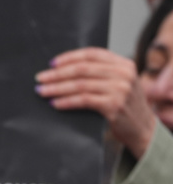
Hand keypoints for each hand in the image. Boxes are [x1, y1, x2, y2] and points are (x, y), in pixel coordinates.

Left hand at [36, 47, 156, 158]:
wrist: (142, 129)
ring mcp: (120, 89)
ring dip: (57, 88)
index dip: (70, 57)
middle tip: (40, 78)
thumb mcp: (119, 84)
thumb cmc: (124, 106)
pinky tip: (54, 103)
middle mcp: (123, 74)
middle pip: (82, 69)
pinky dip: (66, 101)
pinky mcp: (114, 105)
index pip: (92, 54)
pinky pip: (83, 100)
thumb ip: (101, 74)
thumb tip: (64, 71)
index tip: (52, 64)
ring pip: (80, 85)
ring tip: (42, 91)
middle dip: (58, 74)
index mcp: (124, 64)